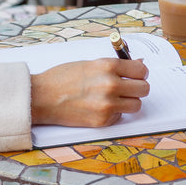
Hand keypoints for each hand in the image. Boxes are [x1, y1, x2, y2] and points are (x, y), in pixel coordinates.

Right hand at [31, 58, 148, 126]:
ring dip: (128, 102)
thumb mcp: (89, 63)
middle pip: (144, 89)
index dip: (140, 72)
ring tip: (114, 98)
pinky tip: (99, 107)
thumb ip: (114, 66)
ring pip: (136, 105)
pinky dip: (114, 113)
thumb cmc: (61, 78)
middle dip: (137, 88)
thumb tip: (138, 64)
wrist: (42, 97)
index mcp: (107, 66)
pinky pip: (120, 116)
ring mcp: (107, 104)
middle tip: (127, 88)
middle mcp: (110, 85)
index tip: (134, 75)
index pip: (142, 70)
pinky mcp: (102, 120)